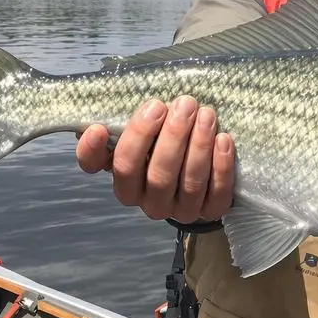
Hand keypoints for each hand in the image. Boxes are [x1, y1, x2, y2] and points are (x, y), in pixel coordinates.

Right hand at [76, 95, 235, 223]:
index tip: (99, 127)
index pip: (104, 170)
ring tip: (206, 115)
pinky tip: (222, 139)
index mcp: (125, 183)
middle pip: (156, 174)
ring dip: (199, 146)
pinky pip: (217, 193)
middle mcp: (149, 202)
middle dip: (172, 136)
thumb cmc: (163, 144)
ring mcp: (181, 210)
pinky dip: (221, 166)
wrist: (200, 175)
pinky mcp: (210, 212)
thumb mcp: (141, 133)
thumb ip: (120, 126)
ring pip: (189, 183)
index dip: (95, 151)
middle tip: (183, 105)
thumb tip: (94, 120)